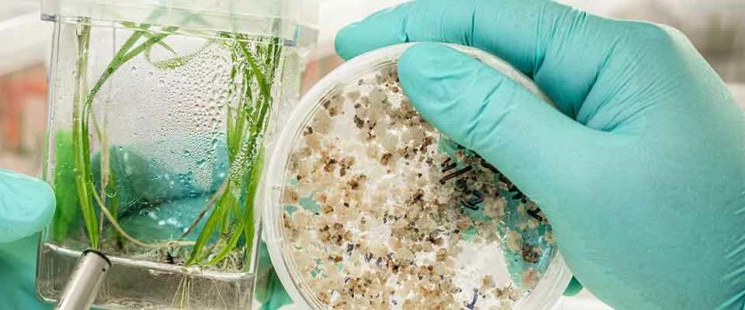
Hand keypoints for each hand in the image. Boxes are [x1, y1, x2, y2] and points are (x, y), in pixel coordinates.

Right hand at [336, 0, 744, 308]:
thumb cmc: (687, 243)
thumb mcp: (580, 181)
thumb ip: (496, 117)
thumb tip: (417, 63)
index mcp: (617, 57)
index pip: (499, 17)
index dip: (418, 24)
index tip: (352, 42)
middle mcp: (614, 74)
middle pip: (500, 59)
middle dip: (429, 78)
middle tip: (357, 97)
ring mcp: (612, 116)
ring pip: (511, 106)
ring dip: (456, 130)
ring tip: (394, 148)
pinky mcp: (606, 157)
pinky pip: (532, 146)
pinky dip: (490, 166)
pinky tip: (457, 190)